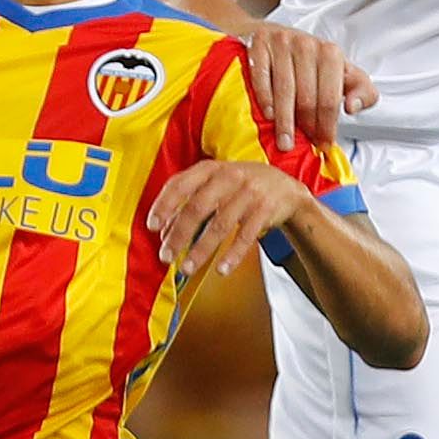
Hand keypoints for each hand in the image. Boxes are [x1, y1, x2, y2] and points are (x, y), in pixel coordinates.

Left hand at [145, 157, 312, 283]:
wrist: (287, 189)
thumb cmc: (243, 187)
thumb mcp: (218, 182)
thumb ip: (191, 199)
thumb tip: (164, 230)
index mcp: (212, 168)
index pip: (180, 184)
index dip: (164, 205)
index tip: (152, 226)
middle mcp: (230, 177)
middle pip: (197, 207)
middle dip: (178, 234)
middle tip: (166, 255)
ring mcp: (249, 193)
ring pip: (220, 225)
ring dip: (201, 250)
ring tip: (187, 268)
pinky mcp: (266, 210)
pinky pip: (245, 236)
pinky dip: (232, 255)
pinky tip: (221, 270)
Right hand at [234, 18, 374, 149]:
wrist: (273, 34)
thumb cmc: (308, 59)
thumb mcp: (340, 71)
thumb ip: (360, 90)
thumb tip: (352, 107)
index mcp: (330, 53)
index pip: (330, 97)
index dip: (328, 124)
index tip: (325, 143)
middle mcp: (306, 45)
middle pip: (307, 96)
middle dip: (307, 126)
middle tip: (303, 146)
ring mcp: (281, 43)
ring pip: (285, 90)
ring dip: (285, 121)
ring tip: (285, 142)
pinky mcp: (258, 44)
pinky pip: (261, 76)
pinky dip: (265, 99)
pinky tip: (268, 115)